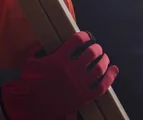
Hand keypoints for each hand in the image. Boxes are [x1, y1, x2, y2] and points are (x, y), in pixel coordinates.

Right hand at [0, 31, 118, 119]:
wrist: (28, 106)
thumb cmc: (28, 84)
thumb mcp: (32, 62)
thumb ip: (41, 50)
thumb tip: (48, 44)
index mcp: (59, 59)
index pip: (78, 40)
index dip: (85, 35)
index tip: (86, 36)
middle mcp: (71, 70)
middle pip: (93, 52)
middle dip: (96, 47)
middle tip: (96, 47)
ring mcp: (79, 84)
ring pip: (100, 67)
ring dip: (104, 60)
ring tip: (103, 57)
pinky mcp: (83, 97)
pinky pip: (102, 86)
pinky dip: (110, 77)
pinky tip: (113, 70)